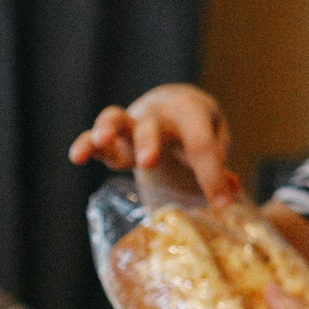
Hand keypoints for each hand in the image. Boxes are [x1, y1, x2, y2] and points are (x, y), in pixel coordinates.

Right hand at [68, 84, 239, 204]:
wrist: (173, 104)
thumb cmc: (199, 127)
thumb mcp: (216, 138)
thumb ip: (220, 162)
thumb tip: (231, 190)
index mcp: (191, 113)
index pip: (201, 144)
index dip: (212, 174)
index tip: (222, 204)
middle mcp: (159, 115)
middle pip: (153, 126)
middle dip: (150, 143)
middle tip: (149, 161)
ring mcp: (132, 123)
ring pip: (116, 119)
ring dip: (108, 130)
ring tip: (100, 140)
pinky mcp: (112, 137)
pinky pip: (93, 138)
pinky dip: (86, 145)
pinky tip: (78, 156)